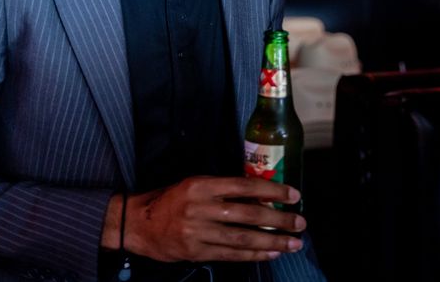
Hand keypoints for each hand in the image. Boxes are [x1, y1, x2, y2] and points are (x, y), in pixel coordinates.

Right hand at [123, 176, 304, 263]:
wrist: (139, 223)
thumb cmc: (171, 200)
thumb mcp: (194, 184)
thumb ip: (223, 189)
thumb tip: (260, 194)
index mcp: (201, 185)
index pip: (243, 186)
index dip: (271, 190)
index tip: (293, 195)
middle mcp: (200, 208)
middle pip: (248, 214)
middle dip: (279, 219)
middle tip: (300, 222)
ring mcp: (198, 232)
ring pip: (242, 238)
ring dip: (271, 241)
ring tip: (292, 243)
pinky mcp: (196, 252)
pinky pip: (230, 254)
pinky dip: (253, 254)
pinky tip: (270, 253)